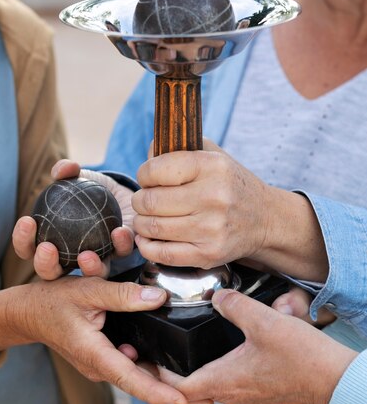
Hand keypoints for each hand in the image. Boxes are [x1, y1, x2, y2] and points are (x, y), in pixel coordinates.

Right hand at [0, 276, 211, 403]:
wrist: (28, 313)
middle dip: (175, 396)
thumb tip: (160, 298)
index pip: (132, 380)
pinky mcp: (104, 359)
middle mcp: (100, 367)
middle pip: (142, 387)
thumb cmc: (53, 302)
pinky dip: (153, 374)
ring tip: (200, 390)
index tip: (187, 403)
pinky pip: (132, 371)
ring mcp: (102, 366)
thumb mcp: (88, 291)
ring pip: (138, 380)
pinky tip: (175, 373)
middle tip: (210, 401)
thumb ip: (123, 295)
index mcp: (96, 355)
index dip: (161, 394)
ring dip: (167, 386)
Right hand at [13, 159, 135, 279]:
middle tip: (47, 248)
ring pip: (89, 275)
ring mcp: (96, 261)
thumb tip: (61, 170)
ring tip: (85, 256)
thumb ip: (67, 172)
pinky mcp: (121, 255)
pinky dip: (119, 243)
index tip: (27, 221)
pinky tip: (119, 232)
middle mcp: (70, 258)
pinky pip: (120, 253)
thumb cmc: (89, 189)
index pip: (28, 248)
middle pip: (51, 272)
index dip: (22, 240)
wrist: (122, 192)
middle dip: (45, 265)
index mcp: (50, 242)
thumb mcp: (78, 177)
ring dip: (87, 269)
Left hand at [133, 139, 269, 268]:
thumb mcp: (212, 156)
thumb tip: (148, 155)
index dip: (144, 175)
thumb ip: (177, 149)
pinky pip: (162, 254)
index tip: (148, 179)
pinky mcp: (208, 254)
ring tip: (147, 218)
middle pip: (150, 201)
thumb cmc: (229, 185)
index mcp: (212, 166)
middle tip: (144, 201)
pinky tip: (148, 239)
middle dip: (139, 201)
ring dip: (141, 223)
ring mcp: (211, 229)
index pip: (155, 170)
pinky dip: (147, 246)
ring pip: (153, 228)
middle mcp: (213, 197)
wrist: (264, 219)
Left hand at [159, 289, 355, 403]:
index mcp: (225, 382)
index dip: (159, 376)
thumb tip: (218, 297)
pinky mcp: (267, 403)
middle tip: (169, 355)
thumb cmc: (303, 358)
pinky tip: (235, 359)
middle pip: (195, 391)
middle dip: (180, 374)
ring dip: (206, 374)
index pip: (178, 388)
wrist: (338, 382)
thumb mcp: (265, 321)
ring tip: (198, 354)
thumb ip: (235, 306)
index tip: (149, 362)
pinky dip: (229, 377)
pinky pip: (239, 391)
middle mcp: (235, 399)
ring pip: (218, 390)